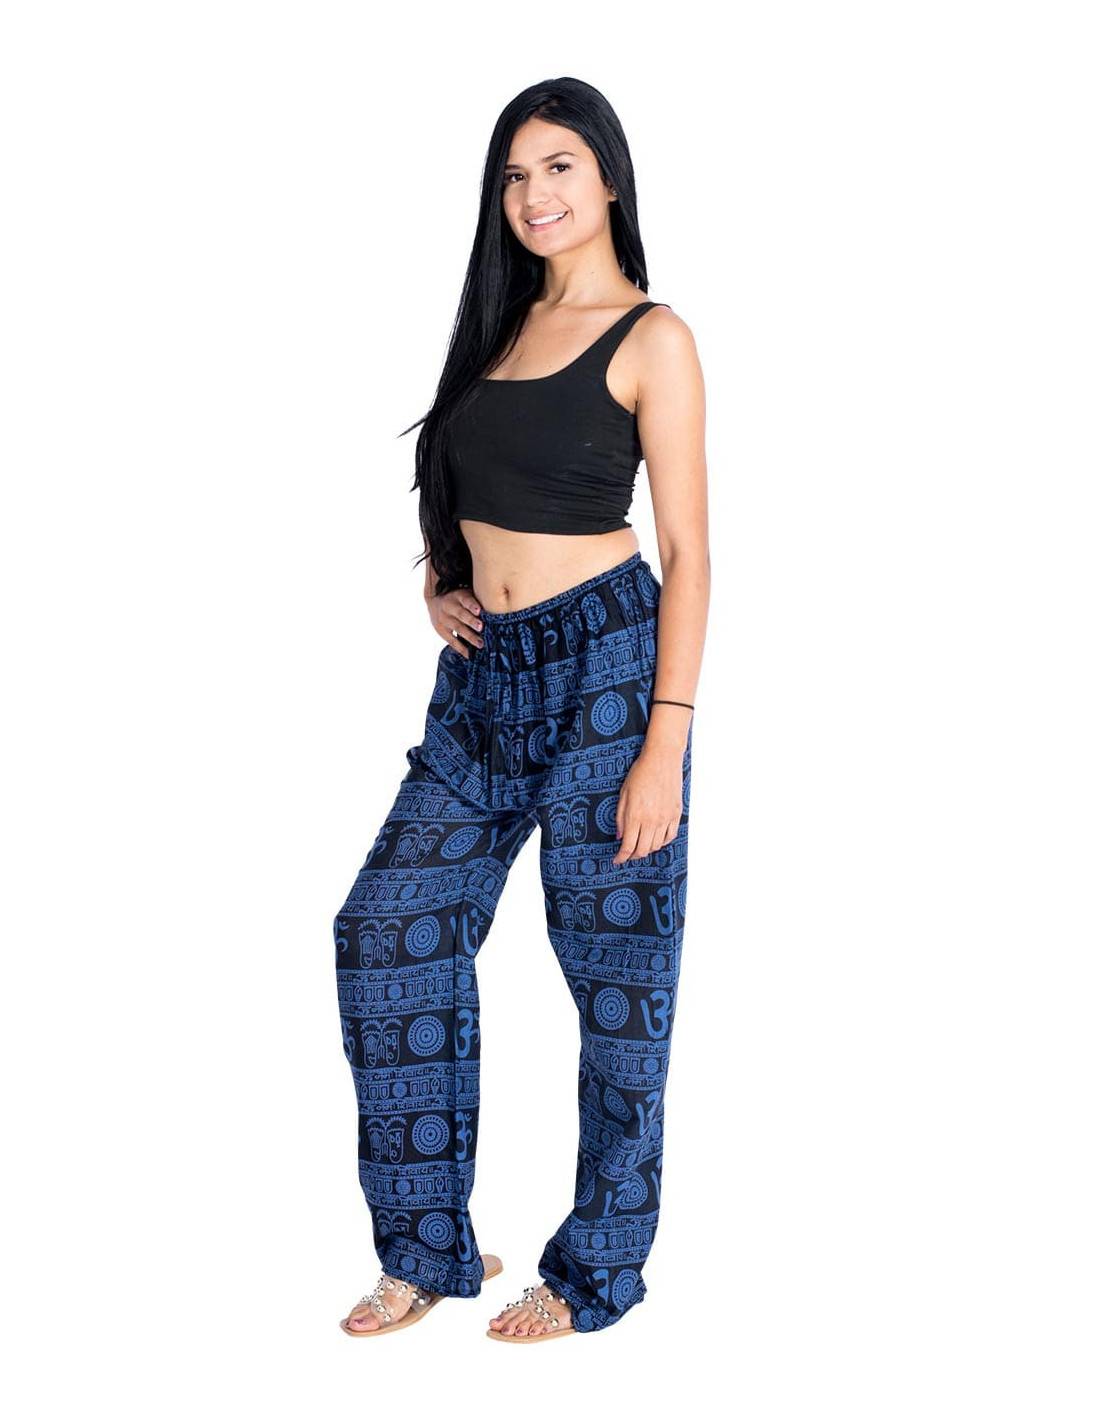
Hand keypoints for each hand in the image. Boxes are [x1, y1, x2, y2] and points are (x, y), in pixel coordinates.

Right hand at [427, 587, 483, 657]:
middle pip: (461, 614)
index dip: (472, 605)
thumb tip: (499, 606)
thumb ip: (478, 599)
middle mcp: (449, 607)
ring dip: (469, 637)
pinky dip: (461, 648)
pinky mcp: (441, 631)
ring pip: (457, 628)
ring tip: (480, 644)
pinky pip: (452, 641)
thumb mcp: (466, 594)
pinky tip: (470, 655)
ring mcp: (444, 620)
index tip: (479, 610)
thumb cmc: (460, 600)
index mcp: (458, 596)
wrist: (436, 602)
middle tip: (481, 627)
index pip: (465, 600)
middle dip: (471, 621)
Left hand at [613, 742, 684, 863]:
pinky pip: (670, 836)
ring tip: (640, 846)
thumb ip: (621, 817)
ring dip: (646, 849)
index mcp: (635, 815)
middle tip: (627, 854)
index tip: (617, 860)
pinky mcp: (676, 814)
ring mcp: (665, 818)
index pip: (628, 846)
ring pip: (656, 846)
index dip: (621, 857)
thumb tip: (620, 837)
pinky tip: (655, 839)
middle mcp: (651, 820)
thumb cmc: (640, 773)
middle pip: (642, 850)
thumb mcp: (623, 794)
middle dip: (633, 856)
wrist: (662, 759)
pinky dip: (661, 842)